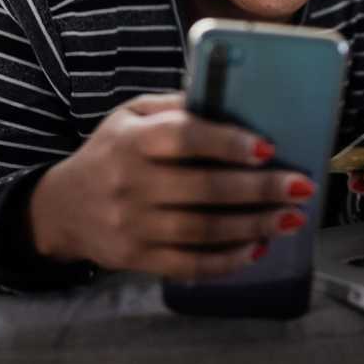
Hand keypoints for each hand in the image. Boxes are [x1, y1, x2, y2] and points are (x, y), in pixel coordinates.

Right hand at [28, 94, 316, 280]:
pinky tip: (257, 248)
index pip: (184, 139)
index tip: (268, 147)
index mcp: (132, 140)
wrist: (62, 208)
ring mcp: (132, 225)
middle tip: (301, 187)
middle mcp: (130, 183)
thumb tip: (232, 99)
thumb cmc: (111, 151)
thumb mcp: (131, 114)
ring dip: (253, 226)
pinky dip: (227, 260)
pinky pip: (188, 264)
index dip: (227, 143)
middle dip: (259, 189)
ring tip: (291, 218)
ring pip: (202, 231)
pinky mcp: (136, 258)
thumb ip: (176, 107)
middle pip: (203, 189)